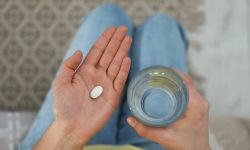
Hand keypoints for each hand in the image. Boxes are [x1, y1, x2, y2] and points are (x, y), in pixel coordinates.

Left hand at [33, 26, 131, 149]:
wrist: (72, 126)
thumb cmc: (65, 106)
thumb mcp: (61, 82)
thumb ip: (69, 65)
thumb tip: (80, 51)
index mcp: (85, 71)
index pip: (97, 50)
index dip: (105, 39)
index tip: (112, 28)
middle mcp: (98, 75)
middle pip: (109, 54)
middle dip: (116, 41)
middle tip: (124, 28)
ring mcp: (107, 84)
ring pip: (116, 63)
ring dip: (122, 51)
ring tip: (128, 38)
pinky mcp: (114, 95)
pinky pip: (120, 79)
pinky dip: (124, 69)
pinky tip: (127, 58)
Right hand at [127, 69, 210, 149]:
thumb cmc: (184, 146)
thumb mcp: (163, 137)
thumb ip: (145, 129)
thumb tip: (130, 119)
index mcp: (195, 106)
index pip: (186, 82)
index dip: (174, 72)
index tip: (161, 69)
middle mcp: (201, 102)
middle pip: (186, 81)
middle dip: (171, 75)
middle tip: (156, 74)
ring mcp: (202, 103)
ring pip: (188, 85)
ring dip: (176, 80)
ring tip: (161, 79)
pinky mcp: (200, 106)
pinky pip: (189, 91)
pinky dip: (179, 87)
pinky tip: (169, 87)